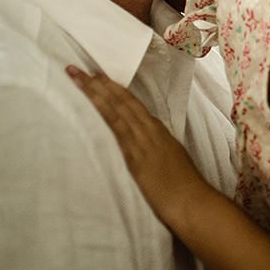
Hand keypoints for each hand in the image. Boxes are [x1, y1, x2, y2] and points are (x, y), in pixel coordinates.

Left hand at [66, 65, 209, 228]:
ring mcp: (141, 140)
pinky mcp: (134, 154)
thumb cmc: (183, 186)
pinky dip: (104, 109)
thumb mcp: (170, 160)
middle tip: (79, 68)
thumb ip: (155, 149)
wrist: (191, 201)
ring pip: (116, 108)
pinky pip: (116, 126)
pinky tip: (92, 100)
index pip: (132, 103)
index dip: (114, 88)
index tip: (97, 75)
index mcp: (158, 130)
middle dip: (99, 83)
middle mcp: (149, 130)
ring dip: (96, 91)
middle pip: (121, 100)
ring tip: (79, 76)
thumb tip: (142, 146)